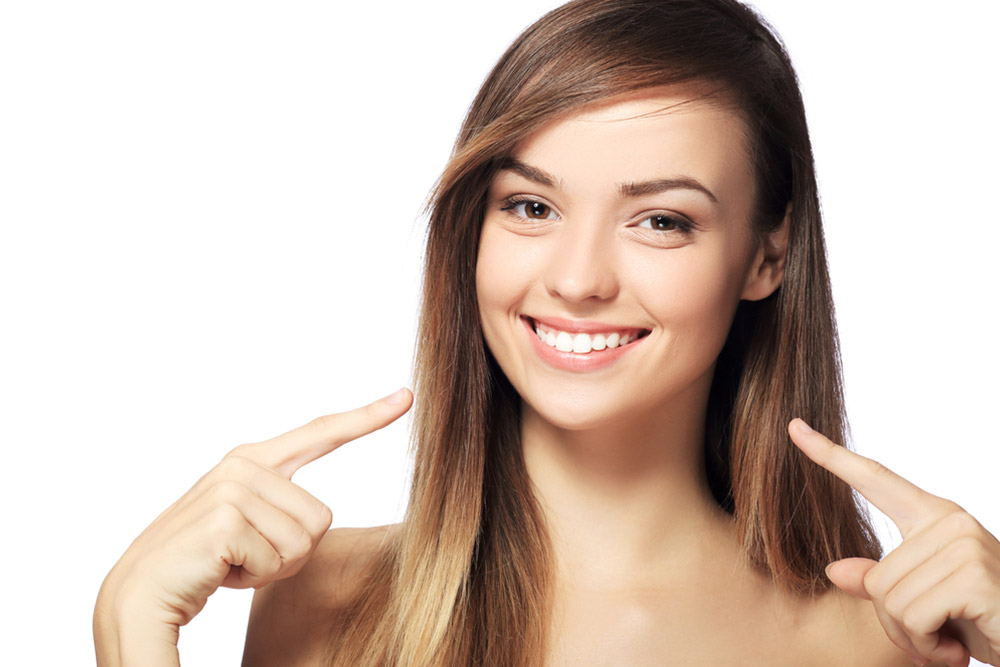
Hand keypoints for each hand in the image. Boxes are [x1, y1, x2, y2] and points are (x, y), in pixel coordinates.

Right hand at [94, 387, 412, 665]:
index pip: (320, 433)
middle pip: (321, 519)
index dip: (366, 417)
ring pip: (304, 543)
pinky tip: (218, 572)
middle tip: (241, 556)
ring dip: (271, 568)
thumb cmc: (200, 563)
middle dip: (289, 554)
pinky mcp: (225, 520)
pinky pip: (278, 562)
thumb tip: (320, 516)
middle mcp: (243, 466)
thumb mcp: (246, 524)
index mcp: (252, 461)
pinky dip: (253, 580)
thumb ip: (280, 505)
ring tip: (228, 562)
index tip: (405, 398)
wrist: (139, 595)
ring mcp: (232, 489)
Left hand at [788, 418, 999, 666]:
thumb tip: (834, 570)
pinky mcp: (973, 576)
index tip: (794, 427)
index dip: (830, 455)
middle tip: (936, 633)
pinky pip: (911, 616)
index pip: (875, 478)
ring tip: (949, 638)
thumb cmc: (982, 621)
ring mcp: (965, 544)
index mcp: (934, 517)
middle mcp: (951, 522)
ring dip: (913, 636)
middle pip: (876, 577)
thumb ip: (881, 582)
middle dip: (897, 621)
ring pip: (889, 600)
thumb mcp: (925, 600)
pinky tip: (958, 648)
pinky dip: (927, 644)